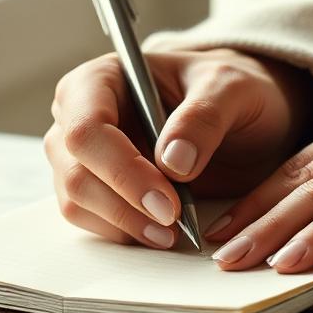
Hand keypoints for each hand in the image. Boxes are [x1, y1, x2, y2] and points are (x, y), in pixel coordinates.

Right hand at [44, 47, 312, 247]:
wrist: (236, 114)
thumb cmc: (225, 88)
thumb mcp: (231, 88)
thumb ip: (204, 116)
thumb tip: (173, 162)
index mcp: (100, 78)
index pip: (86, 129)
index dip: (122, 170)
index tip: (167, 201)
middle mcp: (77, 114)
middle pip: (76, 171)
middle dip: (125, 204)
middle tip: (175, 223)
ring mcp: (79, 154)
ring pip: (76, 201)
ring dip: (123, 224)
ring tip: (171, 233)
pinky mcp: (90, 186)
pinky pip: (89, 219)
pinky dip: (123, 232)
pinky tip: (160, 230)